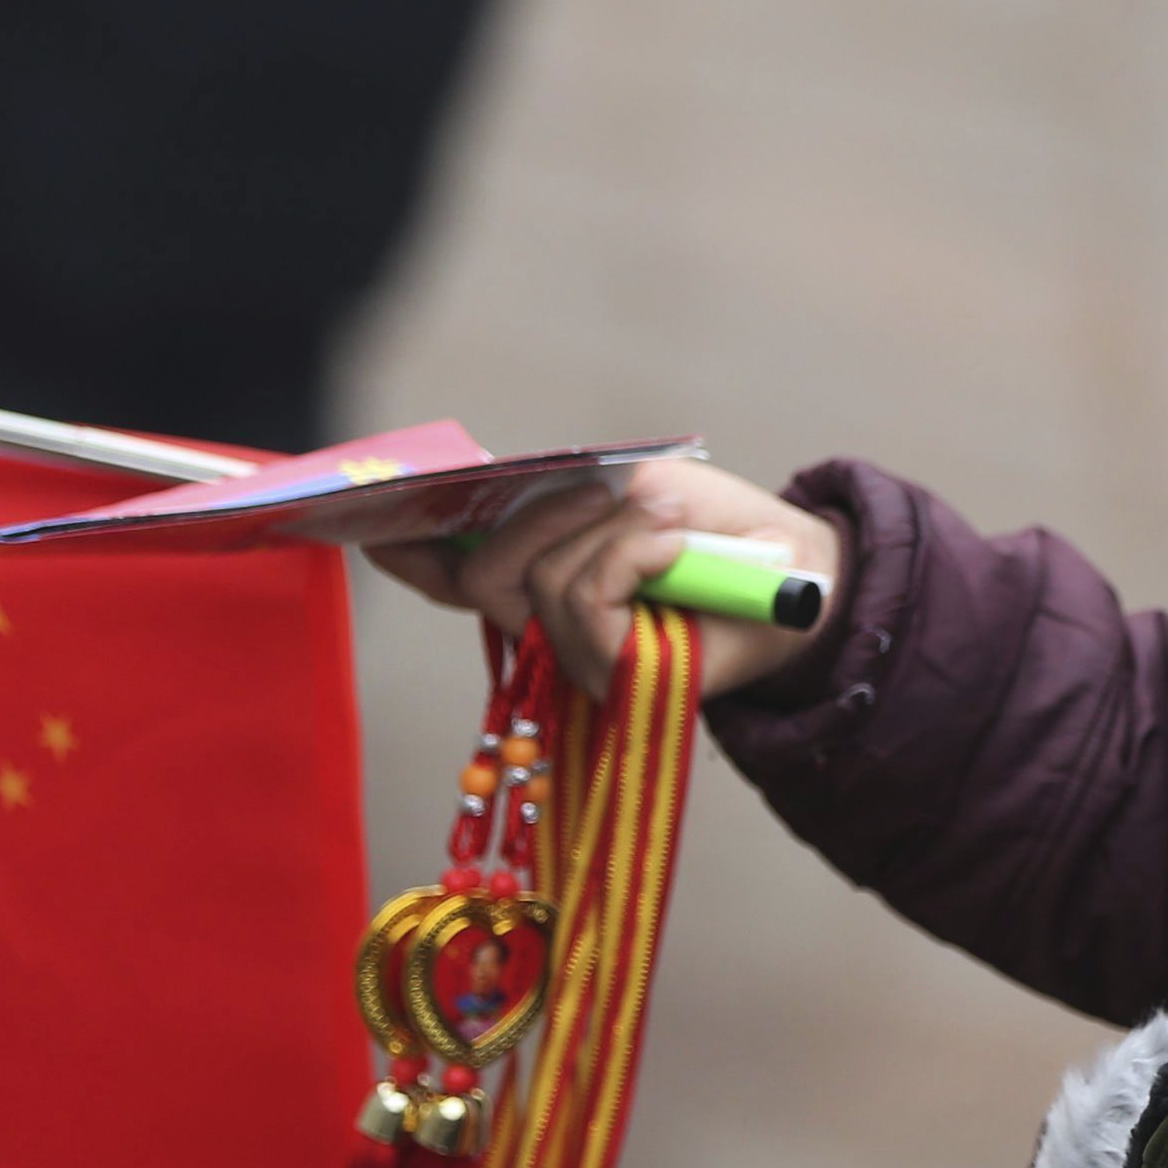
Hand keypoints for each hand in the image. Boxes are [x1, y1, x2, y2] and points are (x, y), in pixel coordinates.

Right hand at [370, 462, 841, 702]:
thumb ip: (566, 499)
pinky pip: (587, 598)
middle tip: (599, 493)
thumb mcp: (634, 491)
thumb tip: (501, 494)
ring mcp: (580, 658)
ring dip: (604, 531)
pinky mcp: (617, 676)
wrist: (799, 573)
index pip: (454, 576)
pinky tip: (671, 546)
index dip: (410, 555)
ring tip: (661, 517)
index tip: (368, 526)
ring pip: (538, 583)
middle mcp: (549, 627)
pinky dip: (630, 553)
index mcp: (543, 577)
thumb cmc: (720, 531)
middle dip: (536, 519)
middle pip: (484, 576)